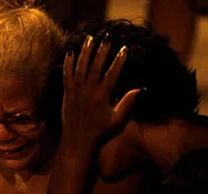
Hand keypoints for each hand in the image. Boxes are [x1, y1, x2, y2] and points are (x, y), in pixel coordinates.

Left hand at [60, 35, 140, 155]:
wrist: (77, 143)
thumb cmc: (100, 133)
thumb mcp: (118, 121)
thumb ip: (128, 103)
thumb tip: (141, 89)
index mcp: (102, 97)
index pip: (112, 74)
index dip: (119, 60)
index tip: (124, 48)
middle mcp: (88, 92)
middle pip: (95, 67)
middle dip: (102, 51)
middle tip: (107, 38)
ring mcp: (76, 92)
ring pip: (80, 68)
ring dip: (85, 52)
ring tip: (90, 38)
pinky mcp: (66, 94)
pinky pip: (66, 75)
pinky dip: (68, 63)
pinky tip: (70, 51)